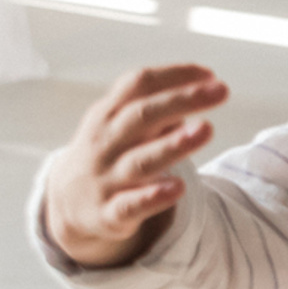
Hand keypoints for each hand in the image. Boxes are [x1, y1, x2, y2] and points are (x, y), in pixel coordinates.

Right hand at [43, 64, 229, 266]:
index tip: (211, 75)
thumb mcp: (122, 122)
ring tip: (207, 129)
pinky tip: (178, 188)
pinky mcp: (109, 213)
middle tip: (221, 91)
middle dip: (183, 100)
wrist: (66, 202)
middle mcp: (105, 141)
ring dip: (174, 145)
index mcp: (108, 112)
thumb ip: (158, 106)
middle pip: (142, 115)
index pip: (139, 83)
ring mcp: (106, 177)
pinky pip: (131, 205)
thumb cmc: (109, 151)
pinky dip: (154, 197)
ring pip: (140, 160)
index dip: (175, 75)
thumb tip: (202, 89)